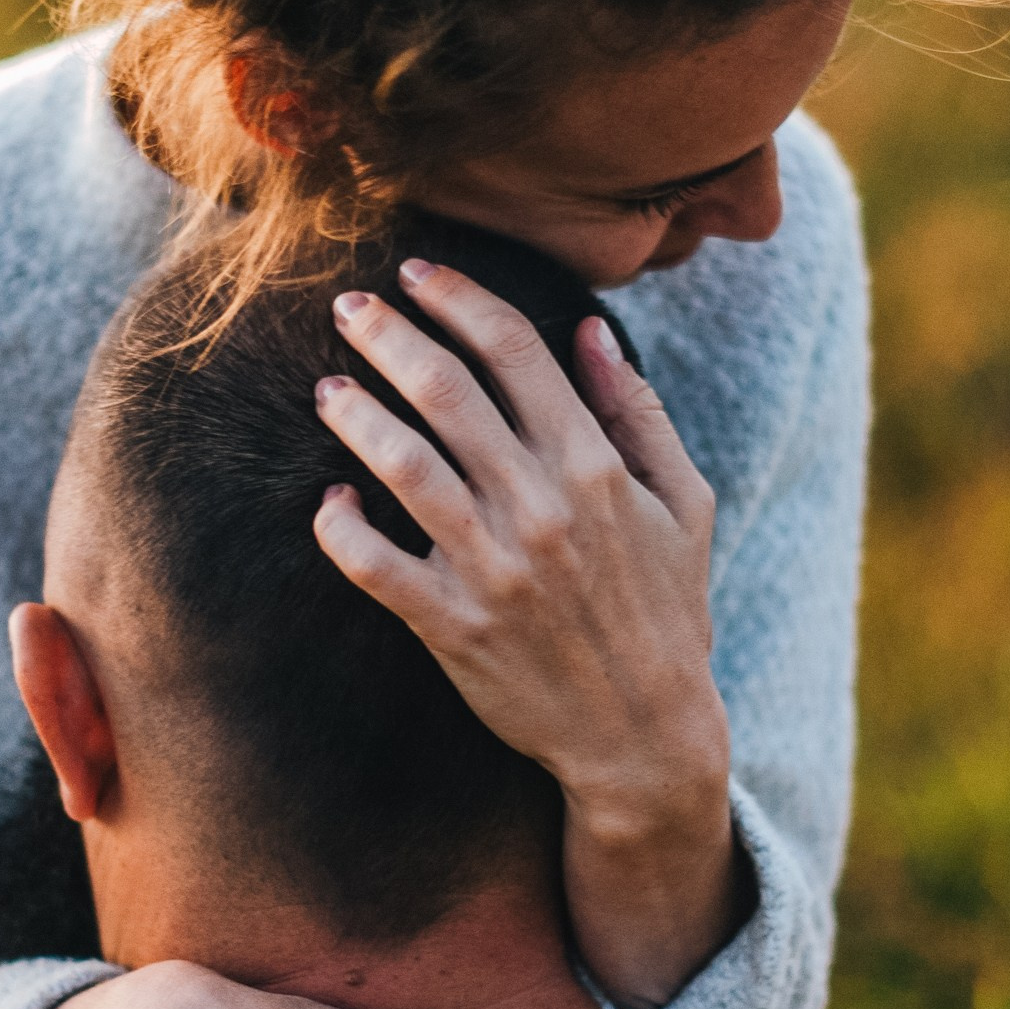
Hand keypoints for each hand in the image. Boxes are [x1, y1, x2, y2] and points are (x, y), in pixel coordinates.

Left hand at [312, 259, 742, 1008]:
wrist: (645, 735)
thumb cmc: (667, 612)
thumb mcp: (683, 504)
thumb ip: (636, 412)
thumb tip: (588, 331)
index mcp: (596, 467)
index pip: (516, 351)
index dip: (459, 299)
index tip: (417, 273)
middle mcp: (542, 507)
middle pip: (447, 392)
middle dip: (389, 336)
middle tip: (348, 307)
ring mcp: (493, 567)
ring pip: (402, 465)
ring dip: (354, 416)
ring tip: (326, 389)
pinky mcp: (452, 626)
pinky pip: (374, 563)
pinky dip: (341, 528)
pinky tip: (329, 500)